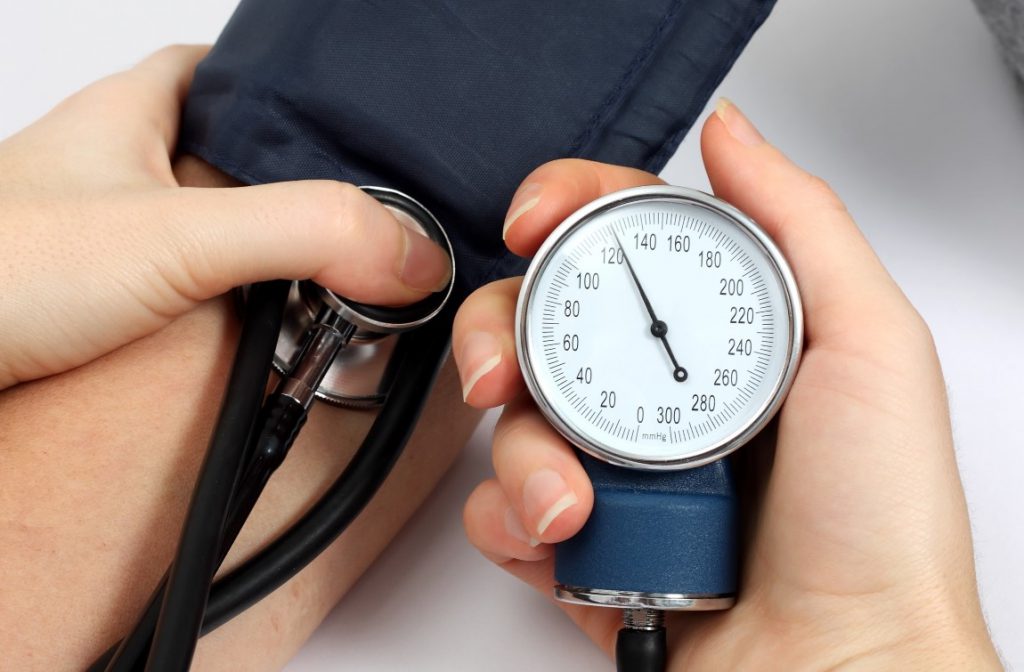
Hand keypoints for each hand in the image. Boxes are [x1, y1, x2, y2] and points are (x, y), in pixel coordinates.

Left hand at [0, 45, 449, 389]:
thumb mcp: (175, 237)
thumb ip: (304, 232)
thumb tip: (412, 253)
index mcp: (138, 111)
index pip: (231, 71)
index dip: (296, 95)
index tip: (354, 129)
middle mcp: (121, 165)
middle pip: (233, 154)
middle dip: (297, 187)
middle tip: (355, 223)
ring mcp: (107, 233)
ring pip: (212, 225)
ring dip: (267, 255)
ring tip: (330, 281)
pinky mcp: (98, 299)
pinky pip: (188, 286)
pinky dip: (230, 305)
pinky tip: (259, 332)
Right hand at [453, 100, 1000, 668]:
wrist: (840, 665)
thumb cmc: (877, 523)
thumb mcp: (869, 347)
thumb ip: (800, 224)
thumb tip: (731, 133)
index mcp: (718, 335)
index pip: (621, 240)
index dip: (564, 211)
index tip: (535, 220)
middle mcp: (658, 393)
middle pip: (540, 320)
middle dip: (499, 335)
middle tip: (502, 373)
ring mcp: (614, 467)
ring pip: (511, 420)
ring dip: (523, 457)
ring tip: (576, 505)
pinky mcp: (579, 539)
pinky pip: (503, 507)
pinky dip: (510, 520)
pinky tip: (557, 539)